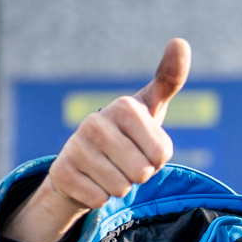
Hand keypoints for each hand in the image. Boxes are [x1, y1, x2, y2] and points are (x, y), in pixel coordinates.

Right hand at [5, 38, 191, 241]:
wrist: (83, 163)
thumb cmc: (126, 134)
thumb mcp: (150, 108)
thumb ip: (169, 78)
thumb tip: (179, 41)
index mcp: (124, 107)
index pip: (161, 153)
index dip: (157, 159)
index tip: (143, 147)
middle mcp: (95, 122)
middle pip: (141, 172)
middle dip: (139, 175)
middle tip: (126, 163)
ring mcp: (75, 146)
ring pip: (120, 188)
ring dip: (120, 187)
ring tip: (109, 171)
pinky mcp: (62, 172)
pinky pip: (98, 199)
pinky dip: (99, 198)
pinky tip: (91, 182)